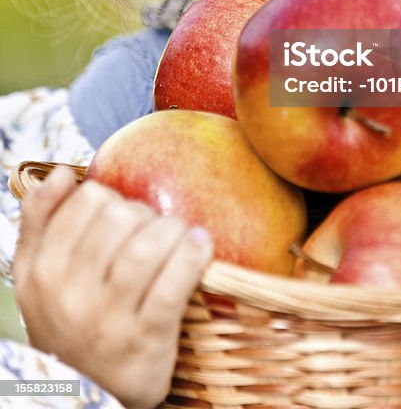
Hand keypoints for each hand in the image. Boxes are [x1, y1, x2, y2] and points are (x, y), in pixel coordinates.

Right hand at [12, 164, 213, 408]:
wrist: (89, 396)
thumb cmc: (71, 321)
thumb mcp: (39, 279)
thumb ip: (40, 222)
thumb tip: (60, 173)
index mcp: (40, 274)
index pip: (86, 202)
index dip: (113, 199)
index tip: (124, 216)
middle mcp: (68, 297)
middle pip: (119, 219)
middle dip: (145, 213)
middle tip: (154, 230)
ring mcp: (107, 321)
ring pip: (146, 247)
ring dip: (173, 230)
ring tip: (182, 235)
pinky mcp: (146, 341)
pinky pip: (174, 285)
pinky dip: (193, 257)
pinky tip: (202, 245)